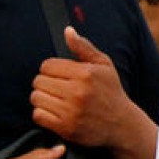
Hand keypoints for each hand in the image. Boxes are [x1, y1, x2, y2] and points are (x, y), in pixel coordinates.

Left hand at [32, 27, 138, 148]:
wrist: (122, 124)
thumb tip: (68, 31)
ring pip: (36, 98)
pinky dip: (43, 114)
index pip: (47, 65)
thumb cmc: (111, 92)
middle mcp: (77, 92)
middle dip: (46, 84)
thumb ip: (84, 47)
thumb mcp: (104, 65)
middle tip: (58, 89)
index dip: (52, 69)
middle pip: (38, 81)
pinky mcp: (66, 127)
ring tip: (56, 100)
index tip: (61, 76)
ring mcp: (71, 111)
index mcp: (85, 74)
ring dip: (43, 99)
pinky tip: (55, 112)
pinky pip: (38, 115)